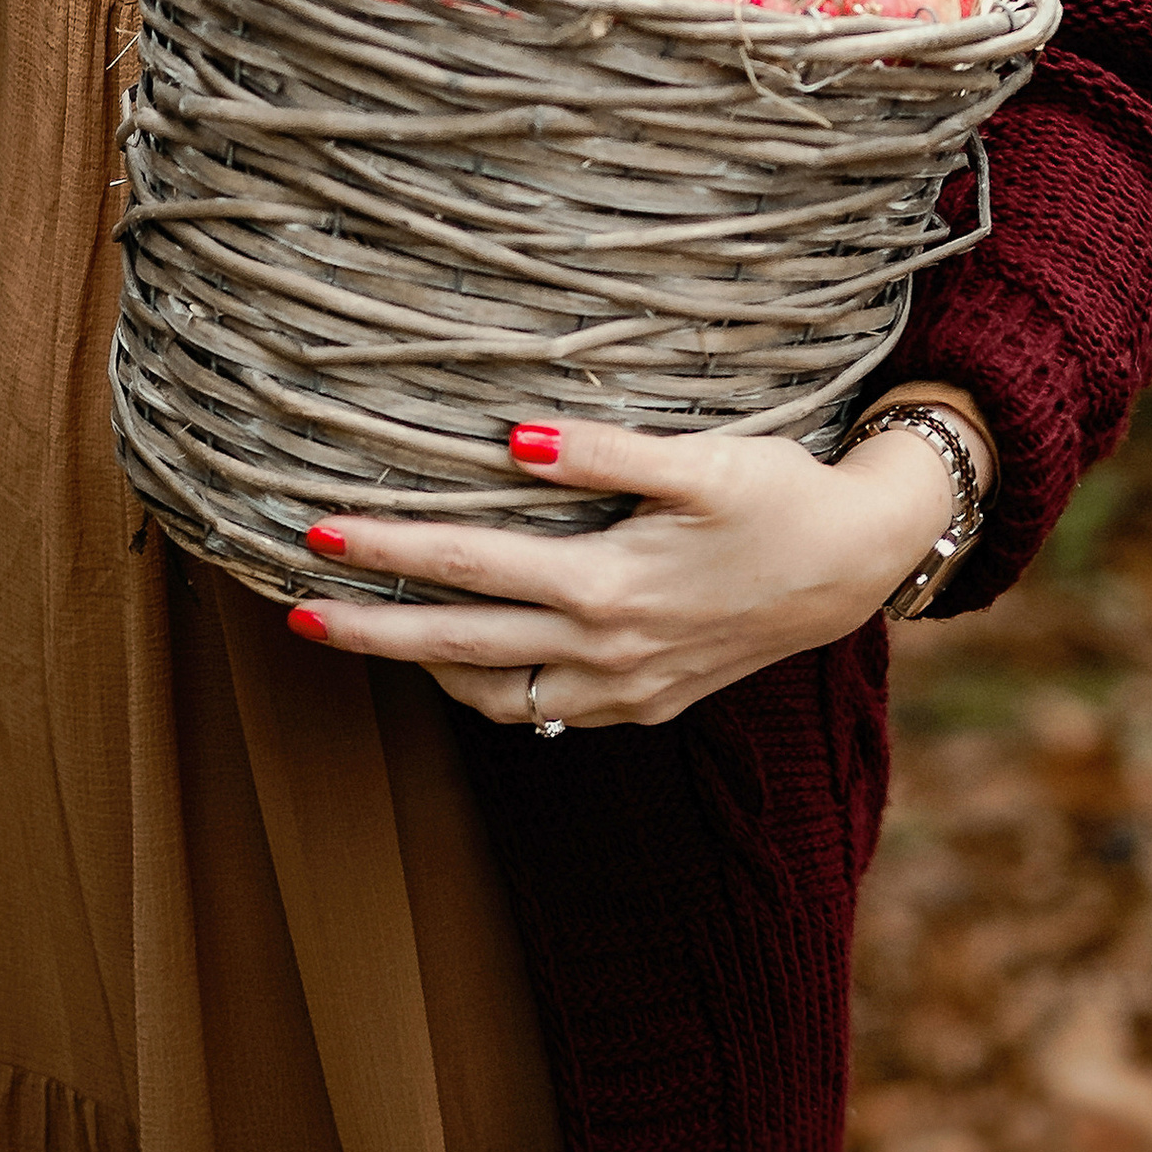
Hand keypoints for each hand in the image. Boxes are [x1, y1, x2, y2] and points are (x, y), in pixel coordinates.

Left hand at [286, 411, 967, 729]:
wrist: (858, 562)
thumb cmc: (777, 492)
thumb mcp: (700, 457)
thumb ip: (603, 452)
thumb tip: (513, 439)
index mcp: (607, 586)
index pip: (466, 565)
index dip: (385, 549)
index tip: (315, 531)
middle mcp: (607, 651)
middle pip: (459, 645)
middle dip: (370, 630)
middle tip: (293, 612)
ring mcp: (627, 688)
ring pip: (499, 696)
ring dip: (426, 670)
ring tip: (370, 637)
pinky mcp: (649, 701)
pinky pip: (548, 712)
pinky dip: (495, 691)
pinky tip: (472, 661)